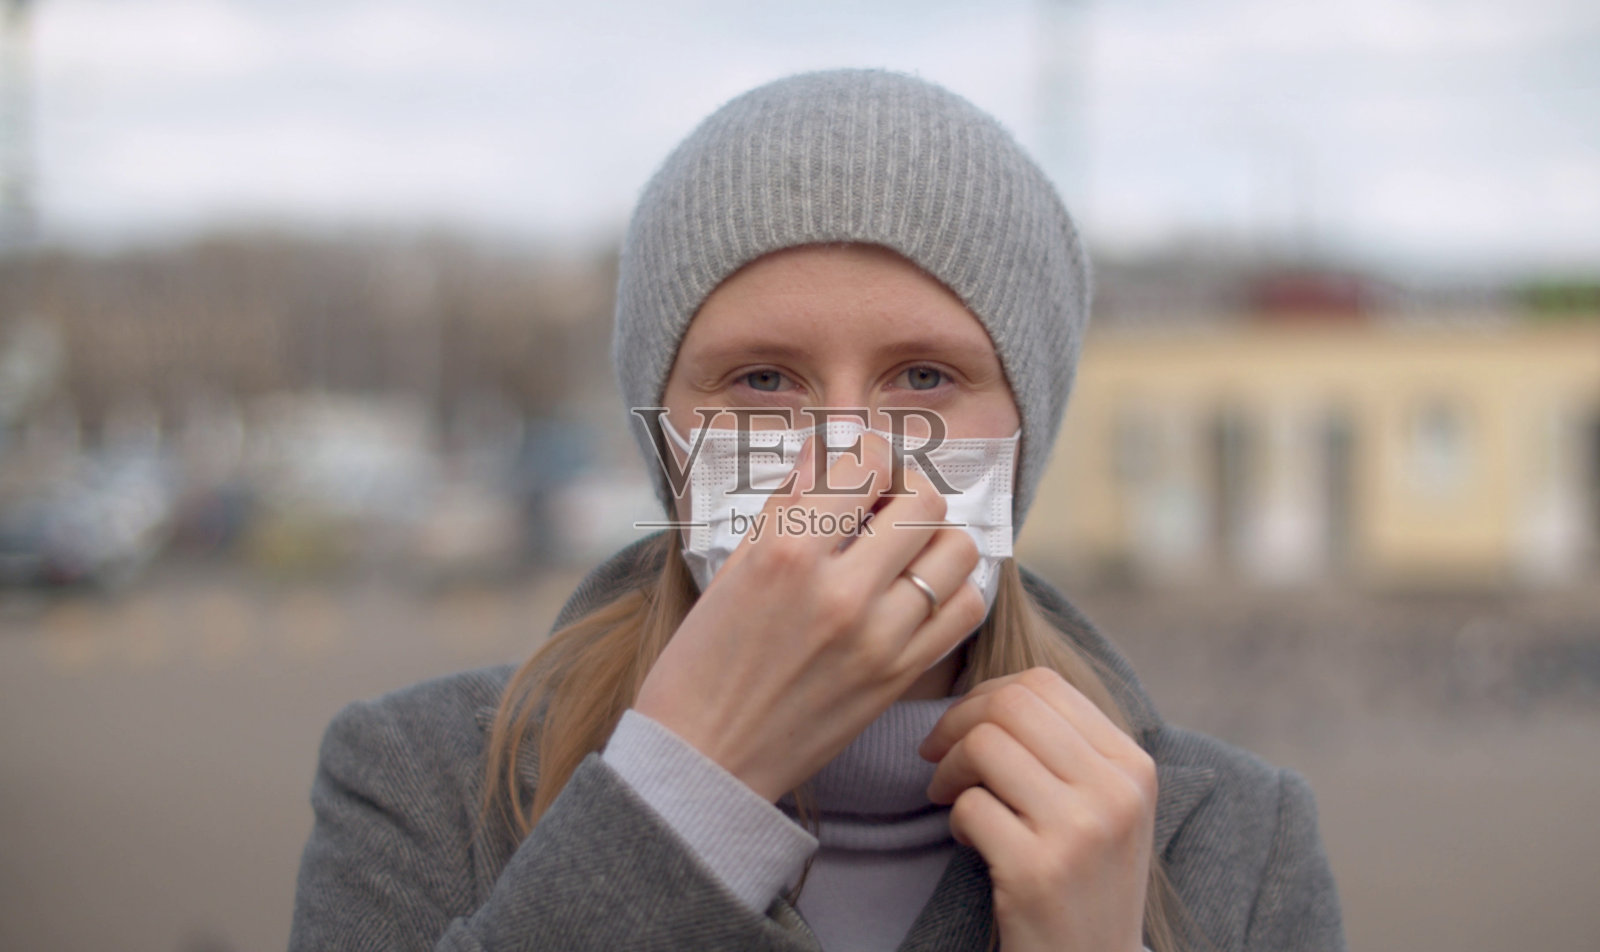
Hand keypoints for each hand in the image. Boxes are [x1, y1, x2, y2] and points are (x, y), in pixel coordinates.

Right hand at [634, 434, 986, 800]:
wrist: (701, 761)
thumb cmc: (699, 663)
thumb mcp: (729, 570)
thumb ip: (784, 507)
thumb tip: (823, 455)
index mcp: (786, 553)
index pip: (867, 464)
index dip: (868, 455)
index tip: (859, 470)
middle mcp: (840, 590)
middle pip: (925, 501)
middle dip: (906, 493)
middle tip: (883, 510)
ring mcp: (877, 638)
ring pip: (956, 552)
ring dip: (935, 540)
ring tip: (904, 553)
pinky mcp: (897, 678)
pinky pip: (963, 611)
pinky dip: (951, 591)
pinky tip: (919, 593)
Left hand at [919, 668, 1156, 951]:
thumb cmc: (1085, 879)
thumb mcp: (1105, 807)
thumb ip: (1069, 747)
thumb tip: (994, 690)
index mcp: (1132, 765)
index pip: (1045, 684)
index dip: (986, 694)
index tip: (964, 726)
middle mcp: (1114, 792)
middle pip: (1011, 705)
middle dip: (957, 722)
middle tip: (938, 756)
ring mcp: (1079, 831)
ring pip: (985, 746)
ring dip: (950, 770)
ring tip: (954, 799)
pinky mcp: (1037, 871)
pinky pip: (970, 807)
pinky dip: (957, 820)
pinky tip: (973, 843)